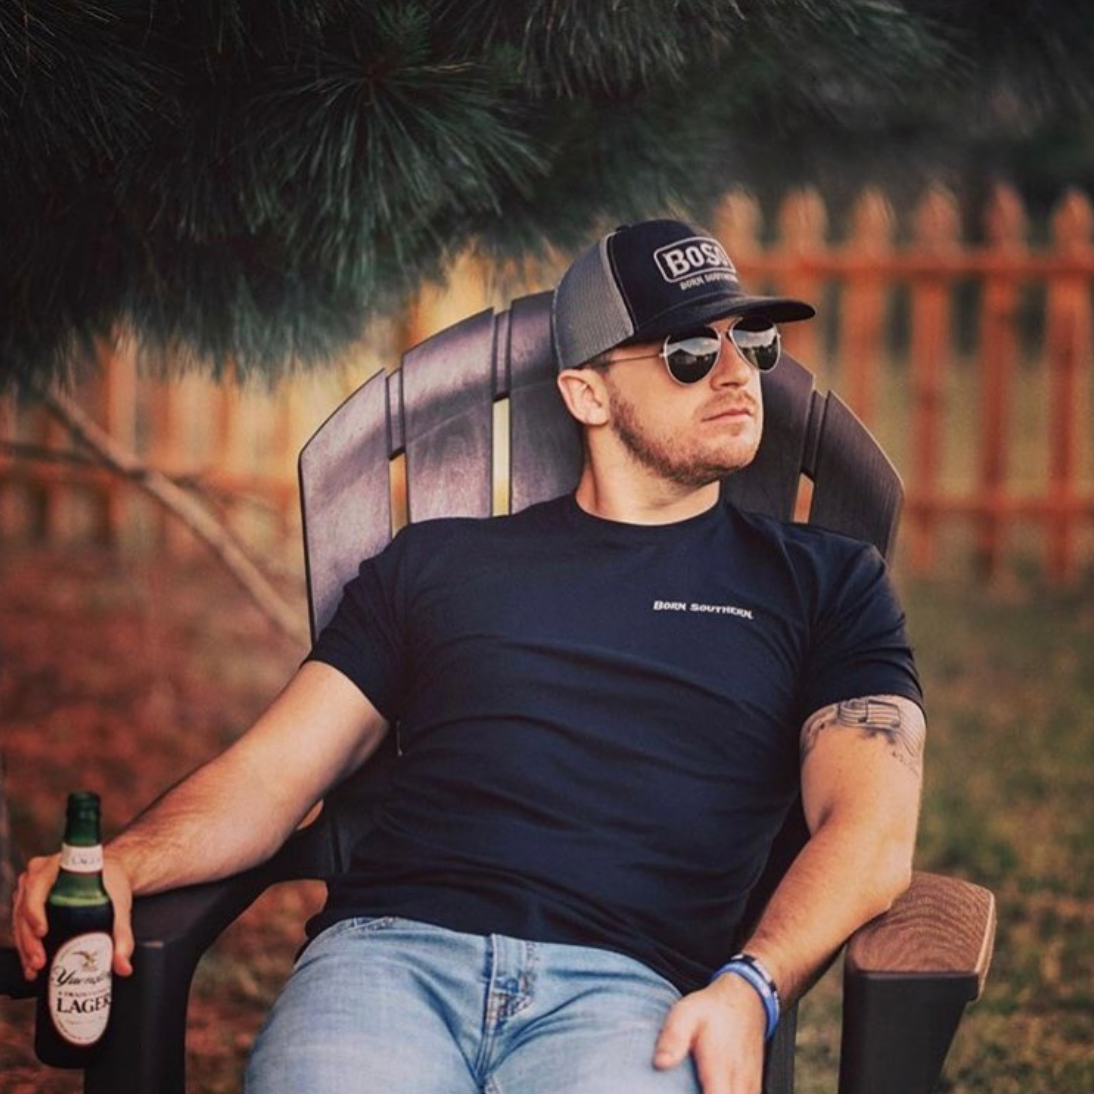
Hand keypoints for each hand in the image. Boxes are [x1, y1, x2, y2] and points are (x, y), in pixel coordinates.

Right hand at [12, 852, 135, 980]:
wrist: (112, 876)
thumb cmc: (112, 883)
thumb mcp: (118, 906)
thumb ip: (123, 936)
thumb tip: (122, 965)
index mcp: (59, 866)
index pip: (38, 888)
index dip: (35, 912)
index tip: (42, 932)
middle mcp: (40, 874)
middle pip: (25, 909)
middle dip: (29, 940)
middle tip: (39, 961)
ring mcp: (32, 888)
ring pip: (19, 919)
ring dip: (25, 946)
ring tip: (35, 968)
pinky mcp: (30, 901)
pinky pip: (21, 923)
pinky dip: (25, 944)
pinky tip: (31, 964)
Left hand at [653, 972, 766, 1093]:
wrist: (746, 1000)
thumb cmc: (712, 1009)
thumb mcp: (686, 1013)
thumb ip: (673, 1038)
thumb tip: (660, 1064)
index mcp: (720, 1072)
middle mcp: (740, 1086)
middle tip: (687, 1091)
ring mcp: (750, 1090)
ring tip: (697, 1089)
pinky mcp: (754, 1090)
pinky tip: (711, 1090)